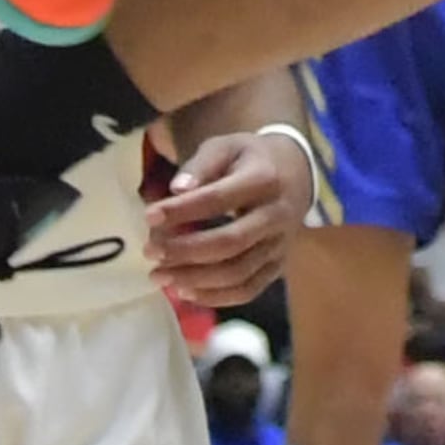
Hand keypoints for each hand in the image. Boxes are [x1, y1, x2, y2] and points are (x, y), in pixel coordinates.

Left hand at [145, 130, 312, 306]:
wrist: (296, 174)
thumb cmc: (250, 159)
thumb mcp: (226, 147)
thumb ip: (201, 165)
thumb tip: (176, 190)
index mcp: (263, 179)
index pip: (219, 198)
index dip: (182, 210)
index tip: (149, 216)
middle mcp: (276, 215)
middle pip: (230, 242)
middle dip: (185, 251)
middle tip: (149, 252)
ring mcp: (280, 244)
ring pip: (238, 273)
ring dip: (194, 279)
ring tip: (159, 276)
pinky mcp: (278, 266)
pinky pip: (248, 290)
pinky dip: (214, 297)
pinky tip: (185, 290)